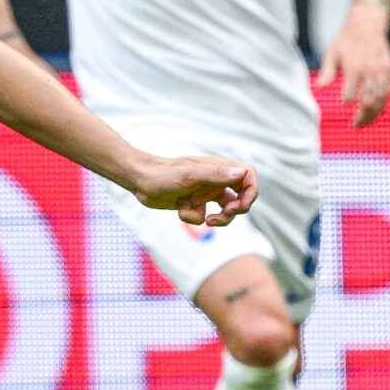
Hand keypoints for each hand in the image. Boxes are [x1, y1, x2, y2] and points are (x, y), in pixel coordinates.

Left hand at [130, 153, 257, 226]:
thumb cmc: (162, 174)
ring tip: (208, 221)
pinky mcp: (193, 203)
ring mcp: (205, 192)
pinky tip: (181, 208)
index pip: (248, 175)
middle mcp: (215, 179)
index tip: (242, 205)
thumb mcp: (190, 175)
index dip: (252, 190)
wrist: (138, 181)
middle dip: (235, 210)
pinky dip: (193, 216)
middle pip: (241, 197)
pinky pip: (202, 216)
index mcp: (218, 168)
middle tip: (223, 215)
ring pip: (224, 210)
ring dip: (219, 219)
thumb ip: (216, 175)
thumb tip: (242, 172)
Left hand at [318, 14, 389, 127]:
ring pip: (382, 99)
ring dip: (374, 113)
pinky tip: (377, 112)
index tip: (343, 109)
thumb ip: (327, 72)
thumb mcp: (332, 54)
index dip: (347, 103)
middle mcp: (370, 72)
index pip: (351, 95)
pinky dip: (384, 103)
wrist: (367, 25)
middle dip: (363, 116)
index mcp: (354, 69)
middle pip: (370, 101)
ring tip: (365, 122)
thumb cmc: (345, 41)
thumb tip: (319, 88)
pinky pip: (389, 91)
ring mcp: (382, 71)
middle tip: (355, 125)